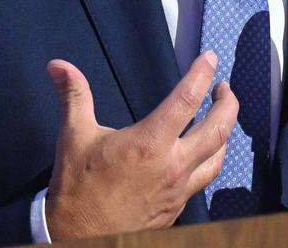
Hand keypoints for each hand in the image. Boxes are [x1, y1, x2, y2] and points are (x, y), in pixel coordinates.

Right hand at [45, 51, 238, 239]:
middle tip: (224, 88)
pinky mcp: (177, 207)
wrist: (79, 237)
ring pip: (218, 158)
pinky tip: (203, 154)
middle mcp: (172, 166)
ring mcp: (178, 190)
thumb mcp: (74, 136)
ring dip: (225, 133)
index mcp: (149, 143)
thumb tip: (58, 65)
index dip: (202, 73)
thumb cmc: (78, 188)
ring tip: (221, 117)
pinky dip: (211, 160)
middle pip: (218, 129)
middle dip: (228, 103)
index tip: (210, 58)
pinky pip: (204, 180)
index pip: (187, 99)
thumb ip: (73, 95)